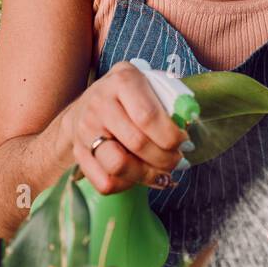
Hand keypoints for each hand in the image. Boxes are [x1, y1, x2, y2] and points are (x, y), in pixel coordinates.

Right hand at [61, 60, 189, 193]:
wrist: (86, 105)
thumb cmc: (128, 96)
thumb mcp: (149, 85)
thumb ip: (170, 100)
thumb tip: (188, 121)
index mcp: (123, 81)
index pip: (148, 116)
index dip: (171, 136)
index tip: (183, 141)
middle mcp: (100, 104)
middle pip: (137, 143)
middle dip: (165, 158)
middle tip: (176, 160)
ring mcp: (86, 130)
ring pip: (118, 166)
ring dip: (147, 175)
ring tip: (160, 171)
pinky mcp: (79, 154)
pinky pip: (105, 182)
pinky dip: (127, 185)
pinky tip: (138, 175)